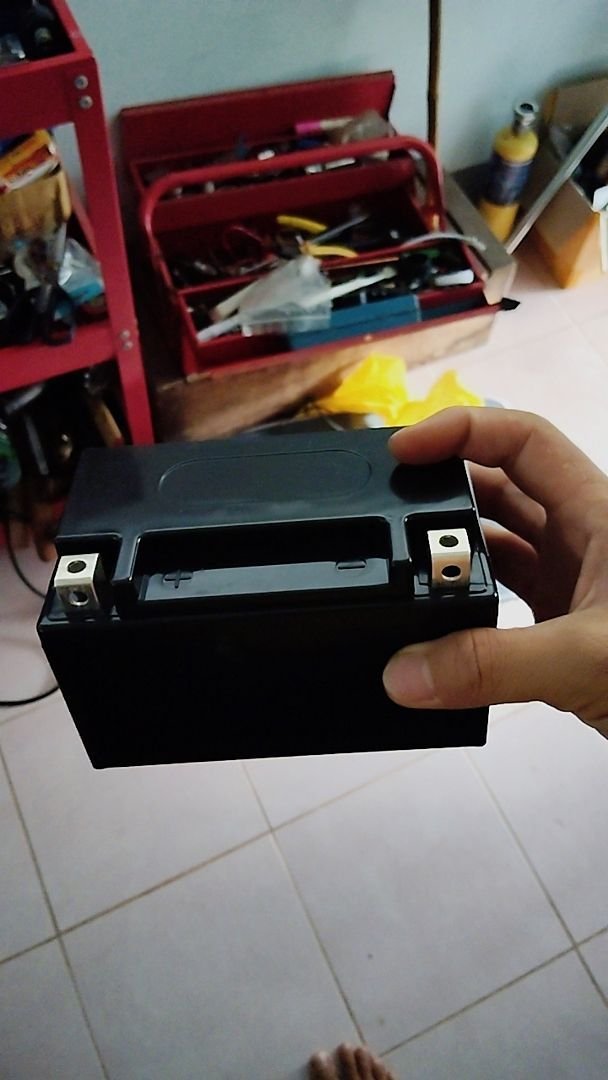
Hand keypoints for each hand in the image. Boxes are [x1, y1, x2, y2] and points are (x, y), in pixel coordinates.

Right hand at [383, 407, 607, 737]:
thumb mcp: (585, 658)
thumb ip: (491, 666)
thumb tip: (404, 671)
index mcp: (600, 512)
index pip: (521, 439)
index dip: (459, 431)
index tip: (403, 452)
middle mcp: (586, 536)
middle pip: (502, 486)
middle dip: (444, 492)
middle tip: (388, 508)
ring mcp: (578, 580)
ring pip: (502, 544)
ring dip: (454, 552)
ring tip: (403, 565)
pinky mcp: (570, 623)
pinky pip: (507, 595)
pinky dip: (470, 603)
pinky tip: (442, 622)